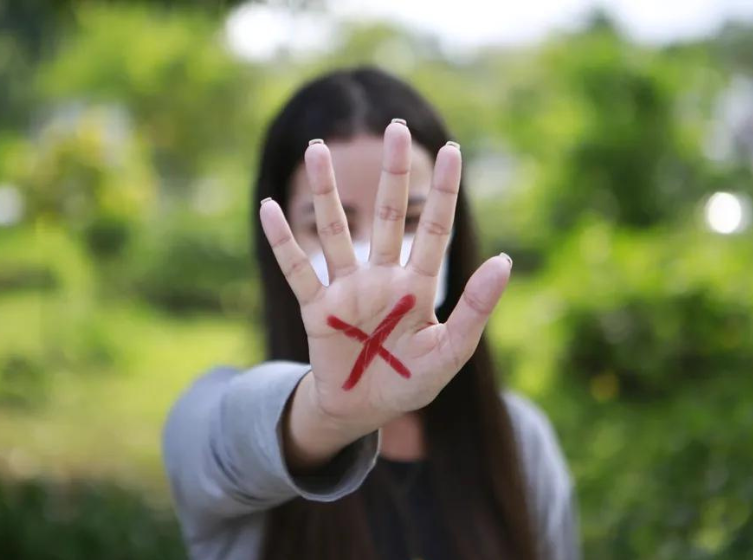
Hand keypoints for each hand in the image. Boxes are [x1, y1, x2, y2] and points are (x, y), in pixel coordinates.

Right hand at [260, 122, 511, 464]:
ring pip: (335, 232)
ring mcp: (347, 290)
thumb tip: (504, 261)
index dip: (442, 191)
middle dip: (391, 174)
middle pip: (386, 215)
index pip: (432, 228)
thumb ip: (475, 308)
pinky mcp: (317, 309)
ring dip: (327, 192)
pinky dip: (283, 241)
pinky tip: (268, 208)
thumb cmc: (412, 381)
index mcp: (418, 285)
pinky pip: (297, 269)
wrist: (365, 411)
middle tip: (393, 129)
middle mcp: (382, 277)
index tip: (451, 150)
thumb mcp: (451, 352)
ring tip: (318, 148)